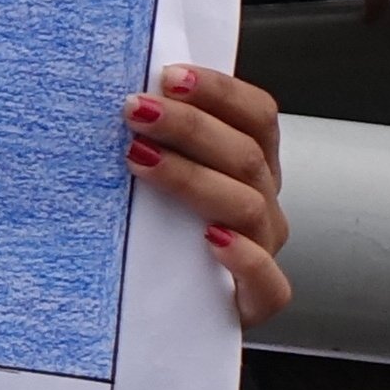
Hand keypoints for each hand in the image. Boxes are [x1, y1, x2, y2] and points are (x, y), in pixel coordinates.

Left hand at [127, 65, 295, 326]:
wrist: (174, 313)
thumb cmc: (165, 238)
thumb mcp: (163, 182)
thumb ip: (159, 141)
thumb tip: (122, 99)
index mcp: (251, 164)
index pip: (255, 114)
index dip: (218, 91)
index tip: (168, 76)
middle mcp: (262, 201)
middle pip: (244, 153)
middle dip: (189, 126)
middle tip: (136, 112)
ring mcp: (265, 248)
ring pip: (244, 204)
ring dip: (191, 176)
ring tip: (140, 160)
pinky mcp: (259, 298)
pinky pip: (267, 279)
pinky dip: (241, 255)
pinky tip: (209, 239)